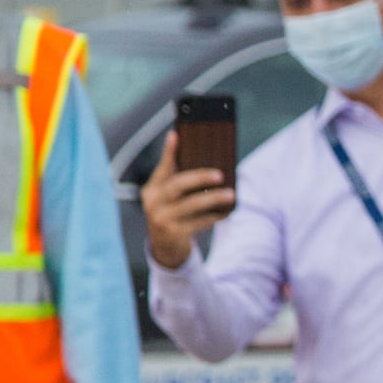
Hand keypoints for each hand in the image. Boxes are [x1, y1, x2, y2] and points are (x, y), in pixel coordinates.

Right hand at [139, 132, 234, 267]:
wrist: (164, 247)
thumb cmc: (172, 214)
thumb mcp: (168, 198)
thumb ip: (178, 179)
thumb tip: (202, 159)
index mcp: (151, 190)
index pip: (161, 168)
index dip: (168, 152)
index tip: (176, 135)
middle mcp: (152, 203)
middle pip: (176, 186)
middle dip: (198, 178)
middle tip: (219, 174)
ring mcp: (162, 219)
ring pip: (190, 205)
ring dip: (212, 199)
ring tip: (230, 194)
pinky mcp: (175, 234)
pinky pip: (198, 222)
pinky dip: (214, 216)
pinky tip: (226, 212)